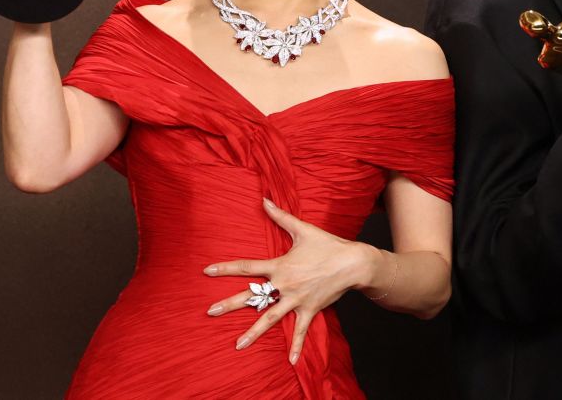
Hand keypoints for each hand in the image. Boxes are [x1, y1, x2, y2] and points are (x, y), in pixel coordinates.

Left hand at [202, 198, 380, 363]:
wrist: (354, 262)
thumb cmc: (328, 245)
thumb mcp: (303, 229)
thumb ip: (280, 216)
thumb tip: (263, 200)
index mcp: (280, 266)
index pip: (247, 267)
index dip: (226, 268)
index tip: (207, 271)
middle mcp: (284, 285)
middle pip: (253, 297)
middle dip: (229, 304)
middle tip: (210, 312)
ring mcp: (296, 300)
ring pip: (270, 318)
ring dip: (253, 333)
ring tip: (237, 345)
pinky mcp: (310, 310)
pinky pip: (301, 330)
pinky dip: (297, 346)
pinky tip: (290, 362)